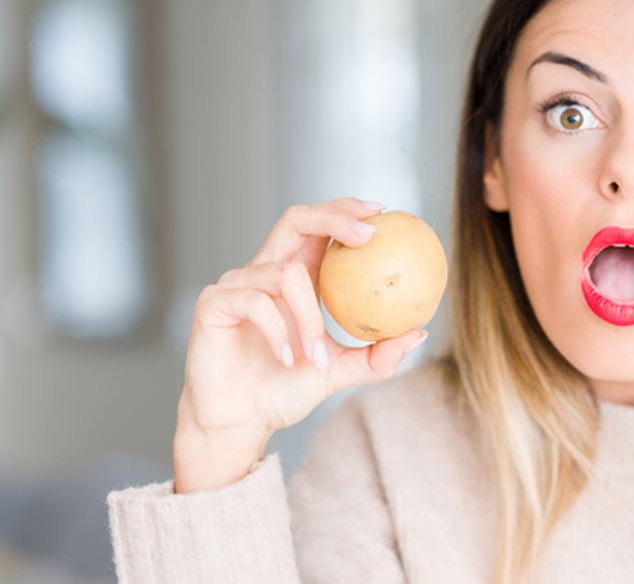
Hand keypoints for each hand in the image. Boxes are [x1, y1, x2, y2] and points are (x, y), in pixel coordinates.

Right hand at [173, 198, 428, 492]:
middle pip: (296, 219)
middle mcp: (266, 270)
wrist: (240, 422)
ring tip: (317, 356)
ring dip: (309, 317)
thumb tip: (419, 332)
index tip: (381, 213)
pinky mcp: (214, 303)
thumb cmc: (285, 390)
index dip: (346, 211)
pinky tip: (288, 358)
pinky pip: (255, 302)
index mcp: (296, 276)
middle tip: (366, 235)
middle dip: (333, 216)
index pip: (319, 228)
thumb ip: (377, 356)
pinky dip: (278, 330)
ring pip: (285, 274)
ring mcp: (237, 284)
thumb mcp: (340, 371)